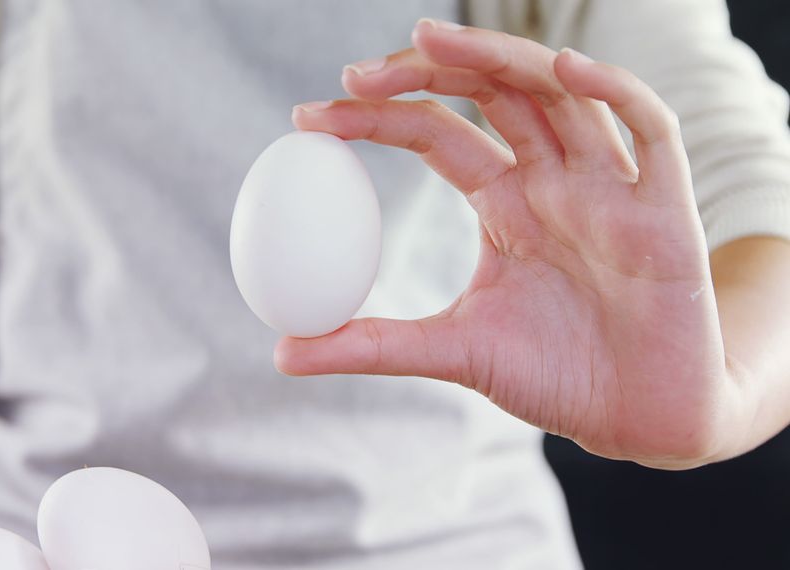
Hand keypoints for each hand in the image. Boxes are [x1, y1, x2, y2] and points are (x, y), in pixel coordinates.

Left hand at [276, 19, 738, 468]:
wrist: (641, 418)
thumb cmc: (556, 376)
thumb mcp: (454, 352)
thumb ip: (374, 344)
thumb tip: (282, 353)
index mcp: (506, 203)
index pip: (435, 134)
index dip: (377, 116)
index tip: (309, 119)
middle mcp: (555, 179)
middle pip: (493, 93)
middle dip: (427, 71)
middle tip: (355, 73)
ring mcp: (610, 185)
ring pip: (558, 92)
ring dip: (498, 59)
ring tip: (433, 40)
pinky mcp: (666, 207)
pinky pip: (647, 126)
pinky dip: (610, 90)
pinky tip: (561, 70)